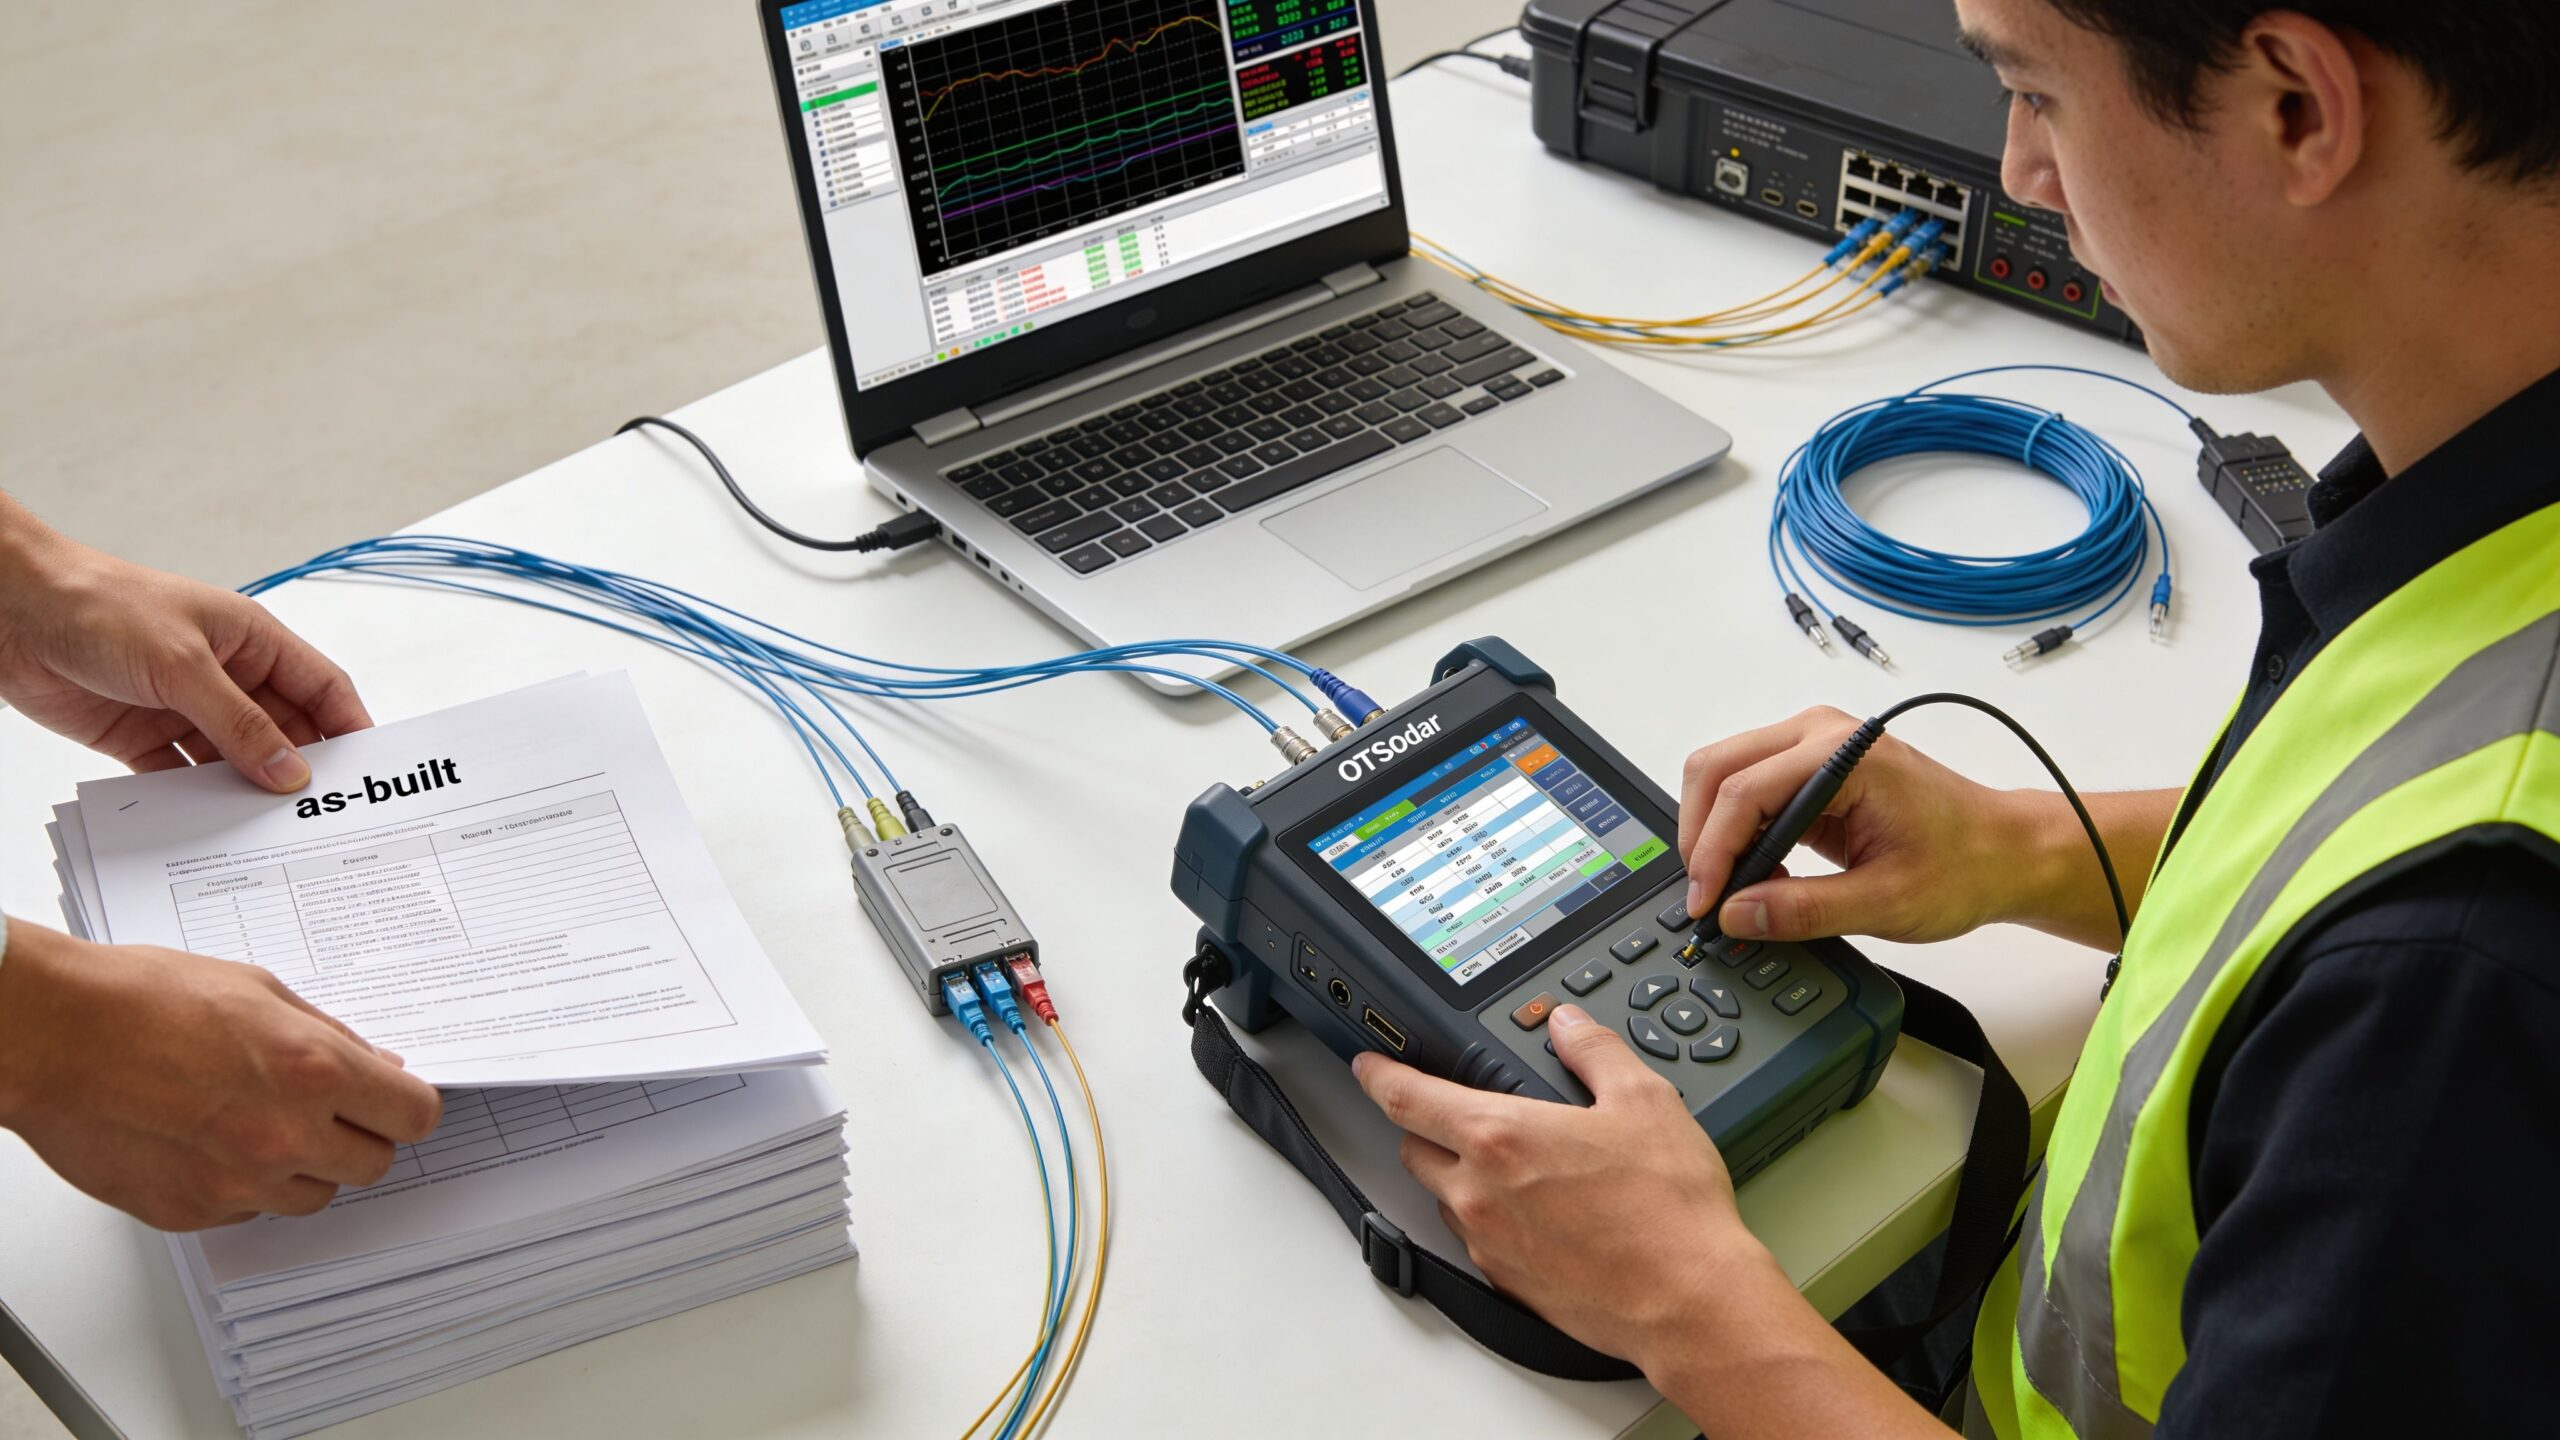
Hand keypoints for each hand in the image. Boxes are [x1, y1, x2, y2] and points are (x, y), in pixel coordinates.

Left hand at [0, 493, 369, 791]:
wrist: (12, 612)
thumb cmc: (100, 607)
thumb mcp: (183, 665)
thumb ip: (239, 723)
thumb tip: (289, 771)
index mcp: (251, 641)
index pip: (321, 688)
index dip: (350, 726)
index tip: (369, 771)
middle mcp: (226, 675)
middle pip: (283, 731)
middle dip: (302, 769)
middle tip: (321, 816)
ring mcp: (185, 707)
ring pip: (234, 760)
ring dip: (248, 791)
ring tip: (268, 831)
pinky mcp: (142, 736)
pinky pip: (182, 777)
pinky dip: (195, 802)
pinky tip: (209, 827)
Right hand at [0, 921, 442, 1229]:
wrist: (52, 1035)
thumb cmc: (141, 1000)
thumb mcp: (259, 991)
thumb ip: (330, 1037)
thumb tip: (376, 1066)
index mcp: (313, 1071)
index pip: (414, 1116)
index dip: (408, 1107)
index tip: (397, 1102)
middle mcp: (284, 1136)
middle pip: (373, 1165)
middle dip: (361, 1137)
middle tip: (329, 1110)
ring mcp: (236, 1182)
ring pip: (314, 1197)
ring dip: (304, 1166)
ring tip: (258, 1121)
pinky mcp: (189, 1211)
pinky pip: (249, 1212)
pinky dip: (245, 1187)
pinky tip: (212, 1142)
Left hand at [1356, 1011, 1946, 1438]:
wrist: (1690, 1303)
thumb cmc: (1668, 1210)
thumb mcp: (1644, 1101)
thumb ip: (1595, 1052)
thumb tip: (1568, 1025)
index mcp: (1499, 1137)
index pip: (1408, 1098)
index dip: (1379, 1075)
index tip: (1367, 1064)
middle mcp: (1479, 1192)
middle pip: (1415, 1150)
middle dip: (1425, 1126)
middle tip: (1458, 1113)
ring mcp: (1489, 1244)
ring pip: (1445, 1198)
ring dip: (1460, 1177)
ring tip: (1516, 1166)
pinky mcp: (1508, 1284)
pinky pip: (1478, 1241)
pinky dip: (1491, 1221)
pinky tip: (1540, 1215)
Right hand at [1676, 705, 2042, 944]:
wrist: (2005, 852)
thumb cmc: (1965, 864)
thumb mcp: (1886, 902)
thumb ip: (1804, 910)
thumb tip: (1736, 914)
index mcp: (1845, 755)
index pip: (1744, 791)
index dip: (1713, 852)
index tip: (1706, 904)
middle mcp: (1822, 735)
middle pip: (1717, 769)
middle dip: (1701, 837)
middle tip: (1709, 898)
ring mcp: (1814, 747)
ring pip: (1723, 775)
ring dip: (1716, 834)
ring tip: (1739, 890)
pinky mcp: (1810, 770)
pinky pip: (1746, 790)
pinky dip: (1736, 833)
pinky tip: (1759, 875)